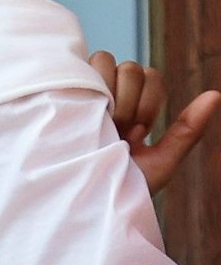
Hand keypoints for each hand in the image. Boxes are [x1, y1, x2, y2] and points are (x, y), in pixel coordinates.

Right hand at [91, 51, 220, 194]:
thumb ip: (188, 130)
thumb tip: (216, 94)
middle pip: (132, 68)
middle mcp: (107, 96)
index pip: (151, 76)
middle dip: (131, 102)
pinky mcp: (60, 96)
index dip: (149, 103)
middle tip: (118, 133)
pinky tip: (83, 112)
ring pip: (106, 61)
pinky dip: (89, 83)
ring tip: (98, 125)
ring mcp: (82, 95)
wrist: (83, 203)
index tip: (138, 134)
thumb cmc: (119, 188)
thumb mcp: (161, 162)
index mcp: (130, 107)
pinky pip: (82, 67)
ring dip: (109, 94)